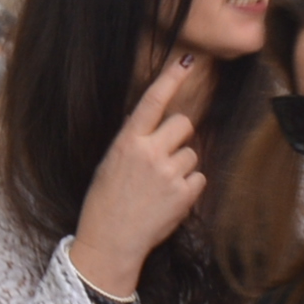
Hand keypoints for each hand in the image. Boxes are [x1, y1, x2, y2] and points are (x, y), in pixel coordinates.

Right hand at [73, 52, 207, 301]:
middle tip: (164, 156)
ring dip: (182, 166)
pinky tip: (169, 200)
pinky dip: (189, 188)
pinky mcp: (184, 194)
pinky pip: (199, 178)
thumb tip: (149, 123)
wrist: (109, 242)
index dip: (170, 79)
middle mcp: (149, 152)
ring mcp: (169, 173)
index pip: (152, 101)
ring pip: (193, 153)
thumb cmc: (105, 203)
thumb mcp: (110, 164)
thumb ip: (133, 142)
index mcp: (127, 142)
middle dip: (179, 136)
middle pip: (184, 124)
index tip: (187, 61)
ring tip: (160, 187)